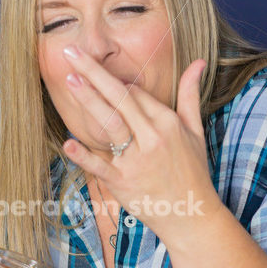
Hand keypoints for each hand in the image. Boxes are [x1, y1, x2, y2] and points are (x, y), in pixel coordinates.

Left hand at [62, 46, 222, 245]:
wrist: (191, 215)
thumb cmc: (192, 172)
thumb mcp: (195, 131)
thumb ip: (189, 95)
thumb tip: (198, 62)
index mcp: (167, 122)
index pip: (135, 93)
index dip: (114, 80)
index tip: (94, 68)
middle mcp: (152, 137)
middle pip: (120, 98)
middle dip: (95, 73)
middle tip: (72, 52)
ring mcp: (137, 160)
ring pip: (110, 124)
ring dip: (89, 101)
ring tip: (70, 80)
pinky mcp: (123, 182)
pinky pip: (101, 166)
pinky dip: (84, 156)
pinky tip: (68, 143)